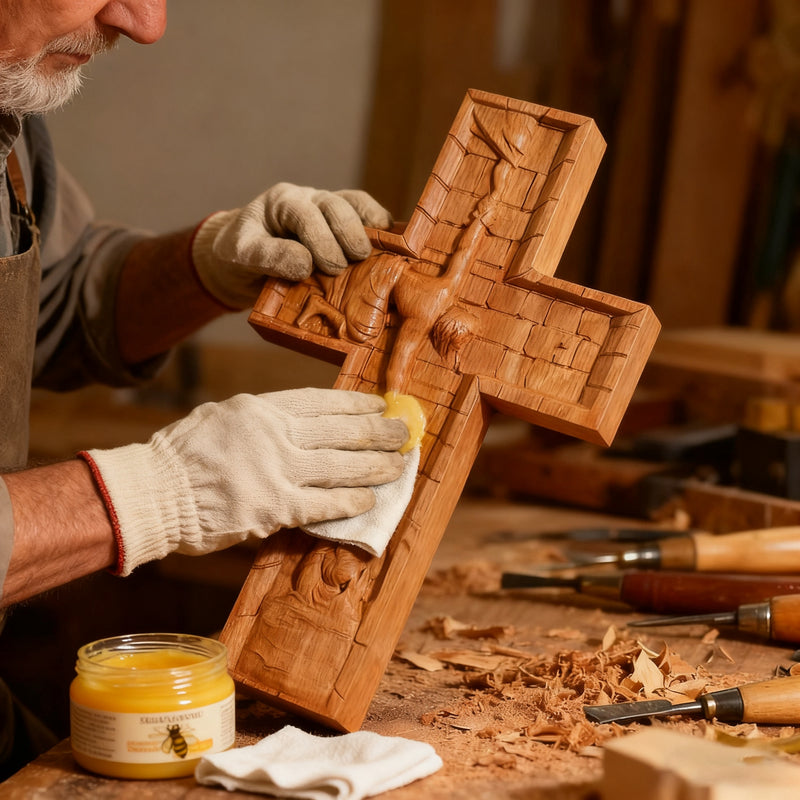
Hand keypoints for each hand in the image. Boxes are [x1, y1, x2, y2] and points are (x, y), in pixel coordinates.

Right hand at [80, 389, 407, 574]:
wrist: (153, 494)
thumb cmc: (182, 455)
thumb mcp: (223, 417)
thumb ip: (263, 420)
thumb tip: (304, 425)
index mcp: (261, 408)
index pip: (322, 401)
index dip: (356, 404)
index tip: (379, 404)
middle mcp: (275, 434)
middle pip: (341, 431)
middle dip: (379, 432)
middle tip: (405, 432)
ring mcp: (277, 471)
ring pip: (342, 466)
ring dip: (376, 466)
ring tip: (400, 465)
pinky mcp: (275, 509)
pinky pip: (324, 504)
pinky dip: (350, 502)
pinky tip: (370, 500)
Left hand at [191, 183, 391, 307]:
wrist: (242, 259)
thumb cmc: (239, 255)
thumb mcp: (241, 255)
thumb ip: (268, 256)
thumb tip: (305, 263)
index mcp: (282, 201)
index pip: (307, 214)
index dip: (321, 241)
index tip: (327, 268)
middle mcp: (309, 198)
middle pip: (338, 205)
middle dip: (347, 236)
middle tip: (347, 265)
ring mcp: (328, 208)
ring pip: (357, 204)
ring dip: (370, 229)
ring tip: (375, 254)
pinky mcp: (344, 223)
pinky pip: (367, 216)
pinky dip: (381, 230)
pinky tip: (389, 250)